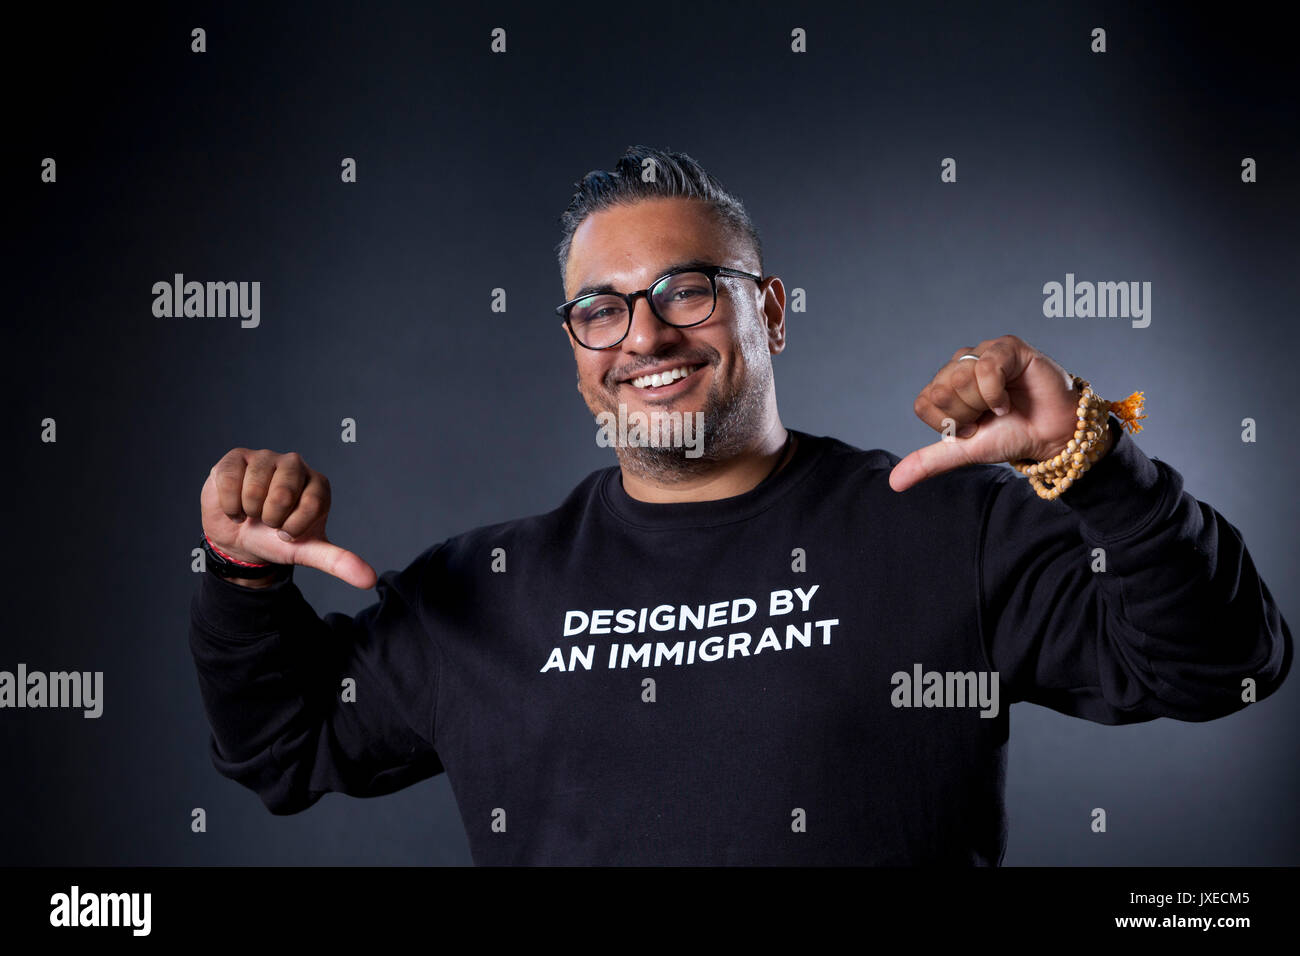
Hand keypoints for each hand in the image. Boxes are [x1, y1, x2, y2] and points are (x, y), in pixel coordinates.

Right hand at [200, 448, 377, 588]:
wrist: (240, 538)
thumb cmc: (277, 539)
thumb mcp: (307, 551)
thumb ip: (339, 562)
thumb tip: (369, 580)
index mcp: (318, 484)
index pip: (312, 504)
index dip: (293, 527)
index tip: (287, 531)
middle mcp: (295, 465)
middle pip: (283, 493)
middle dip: (270, 518)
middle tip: (268, 521)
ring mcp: (265, 458)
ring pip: (255, 488)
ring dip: (249, 511)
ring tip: (251, 512)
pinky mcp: (235, 458)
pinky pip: (230, 480)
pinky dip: (229, 503)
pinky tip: (235, 506)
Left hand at [889, 335, 1107, 491]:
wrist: (1053, 436)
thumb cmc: (1012, 436)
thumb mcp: (965, 451)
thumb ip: (929, 461)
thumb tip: (894, 483)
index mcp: (945, 386)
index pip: (924, 404)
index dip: (949, 424)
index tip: (973, 428)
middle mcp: (960, 365)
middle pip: (940, 392)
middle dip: (966, 416)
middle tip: (989, 417)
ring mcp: (983, 354)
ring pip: (958, 380)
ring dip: (982, 404)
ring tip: (1001, 407)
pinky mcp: (1007, 347)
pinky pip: (985, 369)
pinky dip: (996, 393)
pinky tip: (1008, 400)